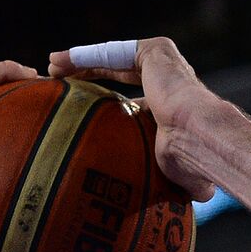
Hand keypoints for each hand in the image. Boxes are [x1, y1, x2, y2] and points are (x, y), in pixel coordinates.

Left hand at [48, 38, 219, 200]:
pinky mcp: (154, 52)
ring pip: (111, 58)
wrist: (198, 140)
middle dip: (85, 74)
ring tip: (51, 68)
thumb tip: (195, 199)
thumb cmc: (188, 163)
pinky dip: (83, 55)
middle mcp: (167, 80)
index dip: (102, 103)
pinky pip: (111, 52)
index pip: (131, 100)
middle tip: (57, 81)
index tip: (77, 109)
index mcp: (169, 107)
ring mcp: (162, 64)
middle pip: (116, 73)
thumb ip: (171, 176)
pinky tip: (60, 62)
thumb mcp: (170, 171)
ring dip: (78, 61)